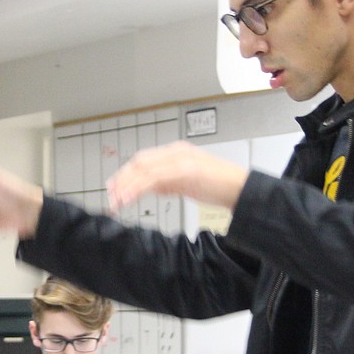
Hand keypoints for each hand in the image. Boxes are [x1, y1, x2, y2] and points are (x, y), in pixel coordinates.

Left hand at [106, 141, 248, 210]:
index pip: (144, 160)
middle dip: (122, 179)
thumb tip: (149, 188)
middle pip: (140, 162)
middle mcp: (177, 152)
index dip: (126, 173)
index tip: (114, 187)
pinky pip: (154, 178)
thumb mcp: (188, 183)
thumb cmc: (219, 187)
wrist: (242, 189)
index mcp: (177, 152)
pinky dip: (138, 189)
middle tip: (111, 196)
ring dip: (127, 186)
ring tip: (116, 201)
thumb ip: (169, 183)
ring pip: (144, 169)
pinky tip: (129, 199)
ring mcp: (181, 159)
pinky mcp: (186, 170)